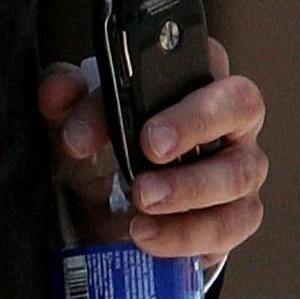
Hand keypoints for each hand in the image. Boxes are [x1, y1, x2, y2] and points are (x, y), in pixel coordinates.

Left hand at [40, 39, 267, 263]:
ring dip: (189, 190)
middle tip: (149, 152)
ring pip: (240, 173)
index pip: (208, 61)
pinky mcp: (237, 216)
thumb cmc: (104, 152)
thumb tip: (58, 92)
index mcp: (195, 79)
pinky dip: (189, 235)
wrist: (104, 216)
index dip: (179, 92)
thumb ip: (65, 99)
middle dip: (194, 127)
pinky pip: (232, 224)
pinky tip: (149, 236)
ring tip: (140, 205)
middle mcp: (229, 118)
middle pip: (242, 105)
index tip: (143, 127)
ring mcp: (240, 168)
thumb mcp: (77, 122)